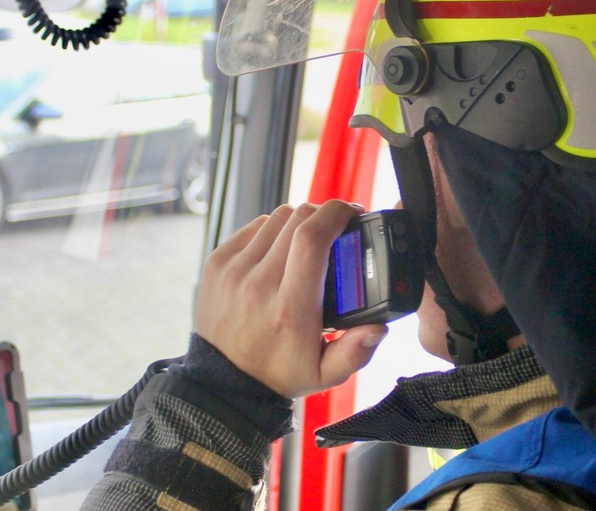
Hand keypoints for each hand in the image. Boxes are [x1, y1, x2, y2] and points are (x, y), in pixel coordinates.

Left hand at [195, 201, 388, 397]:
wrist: (224, 381)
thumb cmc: (277, 372)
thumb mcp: (324, 373)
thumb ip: (356, 352)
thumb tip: (378, 327)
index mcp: (290, 308)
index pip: (312, 239)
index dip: (336, 214)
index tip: (353, 213)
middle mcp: (258, 284)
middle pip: (298, 219)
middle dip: (324, 215)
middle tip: (338, 228)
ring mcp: (234, 270)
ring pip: (277, 218)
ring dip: (300, 221)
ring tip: (311, 241)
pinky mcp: (218, 262)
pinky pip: (254, 227)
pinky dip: (274, 230)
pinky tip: (282, 248)